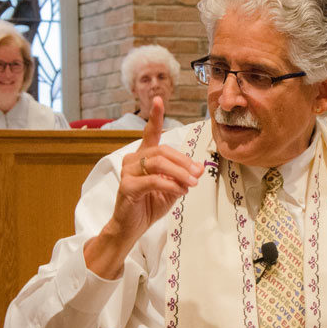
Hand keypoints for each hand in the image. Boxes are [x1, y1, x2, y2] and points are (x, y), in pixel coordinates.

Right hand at [85, 97, 203, 278]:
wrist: (131, 228)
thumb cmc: (149, 205)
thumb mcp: (171, 189)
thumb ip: (182, 177)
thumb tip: (199, 169)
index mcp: (143, 156)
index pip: (149, 133)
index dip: (155, 116)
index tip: (159, 99)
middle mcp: (133, 160)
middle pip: (162, 151)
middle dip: (184, 161)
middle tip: (198, 174)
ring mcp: (127, 172)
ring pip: (158, 163)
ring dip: (179, 173)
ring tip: (192, 183)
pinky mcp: (127, 187)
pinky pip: (152, 180)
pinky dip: (170, 185)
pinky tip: (179, 192)